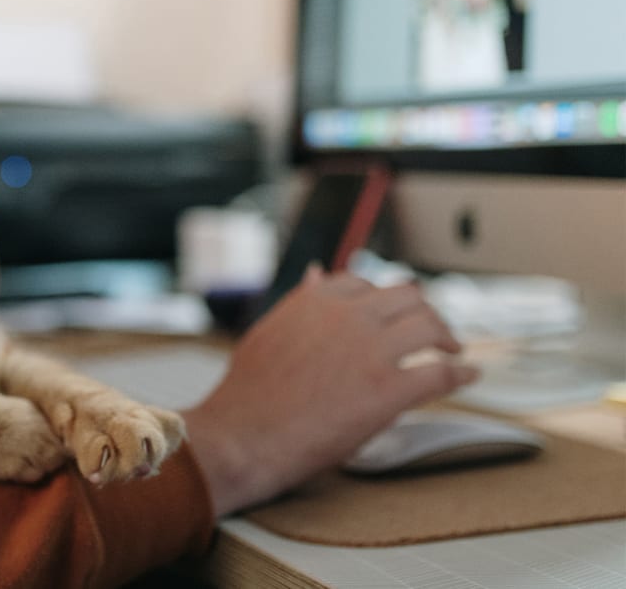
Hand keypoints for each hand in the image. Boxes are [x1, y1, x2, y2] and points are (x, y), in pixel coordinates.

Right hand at [182, 266, 477, 516]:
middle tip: (433, 331)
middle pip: (408, 297)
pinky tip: (468, 376)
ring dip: (447, 337)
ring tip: (453, 350)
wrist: (244, 437)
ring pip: (430, 326)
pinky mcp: (389, 390)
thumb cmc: (249, 394)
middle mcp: (348, 317)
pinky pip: (440, 373)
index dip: (386, 300)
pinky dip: (460, 374)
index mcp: (317, 301)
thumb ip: (300, 302)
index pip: (366, 283)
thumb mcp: (268, 332)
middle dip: (424, 312)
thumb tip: (317, 274)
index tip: (394, 314)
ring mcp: (371, 351)